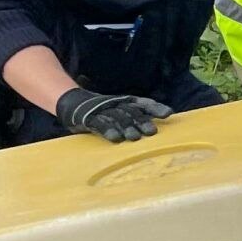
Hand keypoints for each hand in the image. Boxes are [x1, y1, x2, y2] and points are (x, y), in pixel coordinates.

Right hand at [55, 87, 169, 142]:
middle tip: (151, 132)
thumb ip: (139, 116)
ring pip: (117, 118)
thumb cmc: (105, 111)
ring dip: (126, 128)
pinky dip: (108, 130)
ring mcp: (103, 111)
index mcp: (127, 102)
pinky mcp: (90, 119)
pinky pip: (100, 124)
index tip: (168, 114)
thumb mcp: (123, 110)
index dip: (156, 108)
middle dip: (142, 121)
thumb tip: (162, 123)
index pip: (144, 103)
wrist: (74, 104)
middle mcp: (117, 104)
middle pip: (132, 112)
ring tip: (134, 138)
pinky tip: (115, 138)